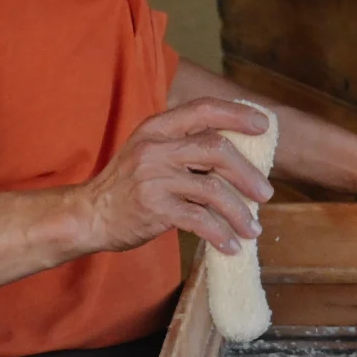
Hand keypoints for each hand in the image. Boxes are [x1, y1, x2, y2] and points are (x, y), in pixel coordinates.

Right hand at [76, 99, 275, 255]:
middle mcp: (156, 148)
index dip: (237, 114)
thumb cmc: (126, 186)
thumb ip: (182, 146)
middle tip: (266, 194)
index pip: (204, 109)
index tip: (264, 126)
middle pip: (216, 150)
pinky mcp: (154, 209)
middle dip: (248, 174)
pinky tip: (231, 246)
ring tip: (253, 229)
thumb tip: (234, 154)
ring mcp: (154, 179)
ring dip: (239, 212)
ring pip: (213, 190)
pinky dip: (220, 235)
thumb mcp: (148, 151)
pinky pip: (199, 221)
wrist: (89, 215)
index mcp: (157, 128)